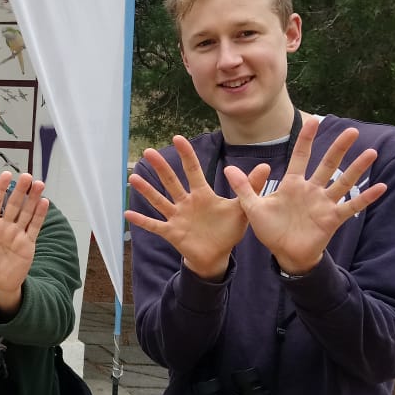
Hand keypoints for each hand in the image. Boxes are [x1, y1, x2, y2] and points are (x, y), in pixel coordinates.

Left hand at [0, 172, 48, 315]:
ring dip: (33, 198)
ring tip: (39, 184)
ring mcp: (17, 233)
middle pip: (13, 204)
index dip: (0, 189)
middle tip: (27, 176)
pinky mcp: (28, 243)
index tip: (6, 174)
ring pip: (26, 212)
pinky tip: (44, 202)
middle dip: (20, 190)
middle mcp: (4, 226)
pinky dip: (40, 215)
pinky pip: (34, 227)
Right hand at [125, 137, 266, 280]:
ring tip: (133, 178)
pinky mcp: (172, 232)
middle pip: (171, 181)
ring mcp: (177, 217)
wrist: (217, 255)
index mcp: (202, 195)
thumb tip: (266, 166)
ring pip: (159, 200)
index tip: (178, 138)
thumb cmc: (227, 230)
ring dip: (147, 190)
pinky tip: (127, 213)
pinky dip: (142, 220)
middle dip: (161, 167)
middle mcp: (186, 202)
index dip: (186, 155)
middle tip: (149, 152)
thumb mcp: (241, 208)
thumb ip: (250, 187)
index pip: (193, 170)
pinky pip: (154, 225)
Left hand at [223, 115, 386, 274]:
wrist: (284, 254)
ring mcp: (323, 203)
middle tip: (352, 130)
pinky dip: (366, 198)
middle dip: (338, 148)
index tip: (314, 120)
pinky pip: (351, 206)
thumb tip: (228, 168)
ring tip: (370, 153)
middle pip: (327, 164)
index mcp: (292, 184)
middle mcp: (311, 190)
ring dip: (356, 168)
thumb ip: (244, 188)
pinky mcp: (332, 219)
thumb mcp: (254, 208)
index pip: (300, 156)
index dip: (306, 139)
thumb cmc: (271, 230)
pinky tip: (380, 187)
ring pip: (343, 182)